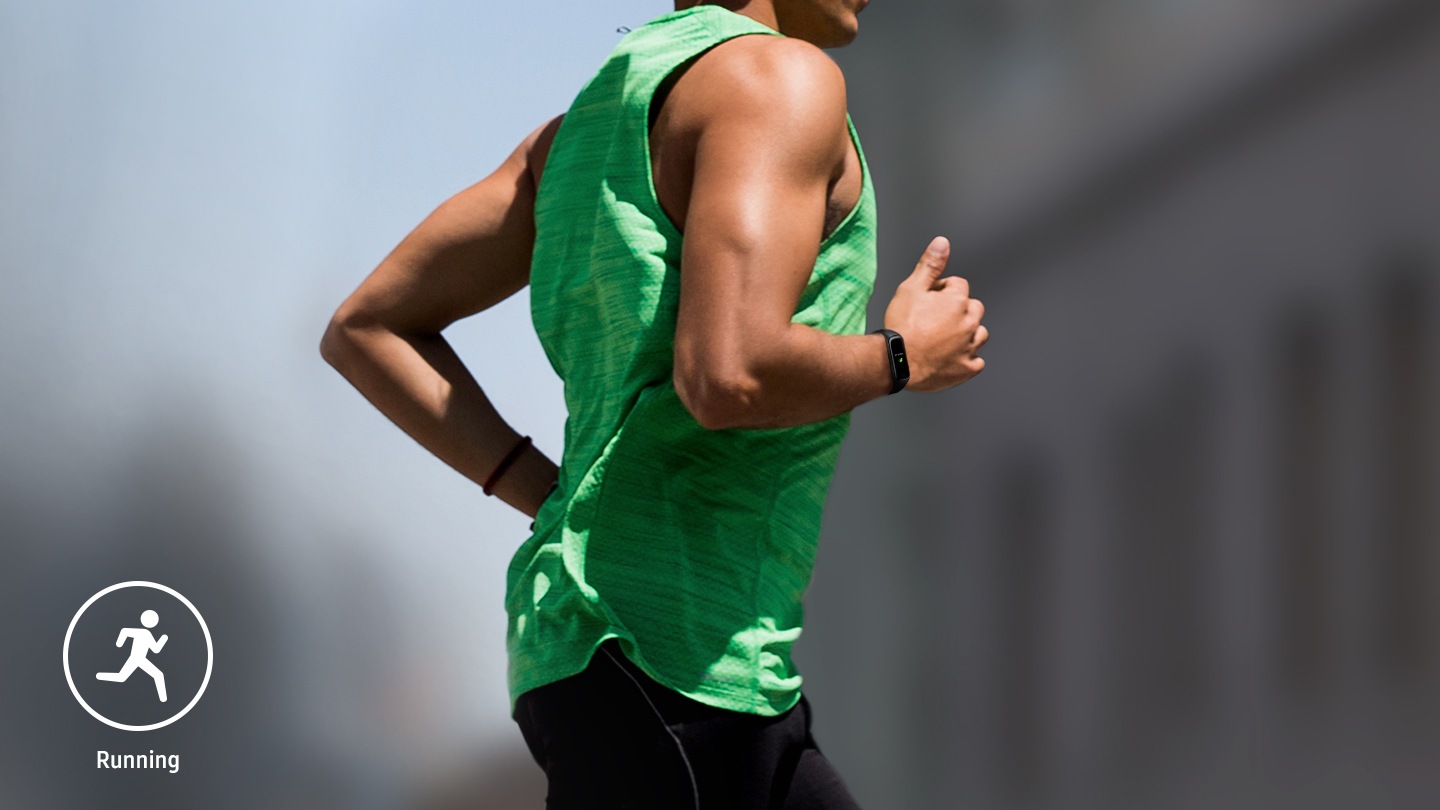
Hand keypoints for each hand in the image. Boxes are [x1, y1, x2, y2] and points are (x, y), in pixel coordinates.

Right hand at [881, 236, 987, 391]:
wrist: (895, 361)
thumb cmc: (901, 326)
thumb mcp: (911, 288)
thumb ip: (930, 265)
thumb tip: (942, 243)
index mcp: (958, 301)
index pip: (959, 286)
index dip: (942, 290)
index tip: (928, 300)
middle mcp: (969, 323)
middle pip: (974, 309)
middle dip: (959, 310)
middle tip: (935, 319)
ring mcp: (969, 347)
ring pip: (980, 334)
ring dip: (967, 333)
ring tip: (944, 338)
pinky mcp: (966, 368)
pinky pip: (977, 362)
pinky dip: (968, 359)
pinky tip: (952, 357)